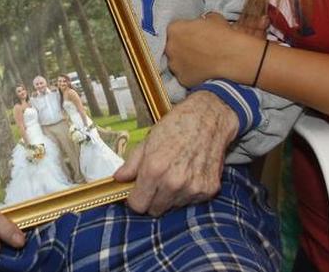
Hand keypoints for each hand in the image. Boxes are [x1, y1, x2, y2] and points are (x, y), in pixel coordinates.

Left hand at [113, 91, 236, 215]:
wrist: (209, 118)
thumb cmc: (176, 125)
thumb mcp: (148, 140)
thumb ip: (132, 163)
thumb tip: (118, 178)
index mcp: (154, 170)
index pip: (137, 205)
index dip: (135, 199)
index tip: (137, 192)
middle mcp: (173, 183)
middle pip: (155, 210)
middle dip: (152, 199)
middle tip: (156, 182)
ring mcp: (193, 188)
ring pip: (173, 207)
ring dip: (171, 196)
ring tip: (175, 173)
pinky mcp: (209, 190)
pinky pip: (191, 201)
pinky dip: (188, 192)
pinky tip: (190, 173)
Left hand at [165, 14, 258, 87]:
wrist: (232, 57)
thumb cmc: (223, 35)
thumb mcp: (213, 18)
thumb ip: (202, 19)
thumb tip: (203, 21)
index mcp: (174, 29)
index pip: (175, 29)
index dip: (185, 32)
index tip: (193, 35)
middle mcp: (170, 47)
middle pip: (172, 46)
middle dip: (182, 46)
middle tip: (197, 48)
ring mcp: (174, 65)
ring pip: (176, 62)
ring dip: (184, 61)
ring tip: (200, 61)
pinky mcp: (182, 79)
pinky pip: (184, 75)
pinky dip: (191, 73)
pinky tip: (202, 71)